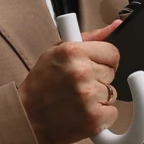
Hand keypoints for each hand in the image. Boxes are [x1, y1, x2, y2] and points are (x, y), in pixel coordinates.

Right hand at [18, 21, 122, 143]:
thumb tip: (116, 25)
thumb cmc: (42, 83)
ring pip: (112, 93)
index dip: (103, 60)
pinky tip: (83, 112)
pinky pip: (112, 113)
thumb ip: (89, 38)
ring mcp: (88, 97)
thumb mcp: (58, 51)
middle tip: (78, 84)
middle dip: (99, 78)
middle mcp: (82, 72)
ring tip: (78, 99)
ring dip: (99, 98)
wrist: (28, 116)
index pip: (112, 52)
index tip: (92, 66)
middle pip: (111, 73)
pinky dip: (101, 116)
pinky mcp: (93, 118)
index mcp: (73, 51)